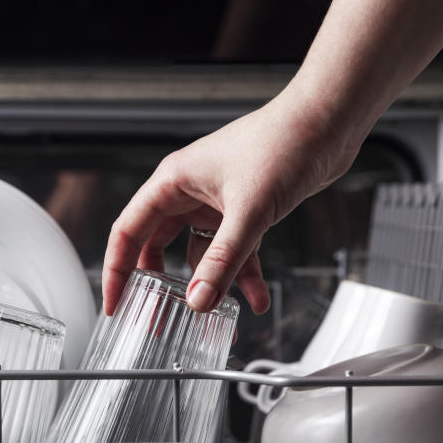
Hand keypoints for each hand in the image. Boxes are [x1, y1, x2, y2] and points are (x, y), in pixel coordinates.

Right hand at [102, 91, 358, 314]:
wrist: (327, 123)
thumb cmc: (283, 142)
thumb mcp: (248, 210)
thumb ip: (223, 260)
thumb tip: (199, 299)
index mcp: (172, 182)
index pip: (128, 232)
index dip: (117, 270)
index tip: (115, 304)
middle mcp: (188, 192)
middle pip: (158, 246)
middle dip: (161, 285)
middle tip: (158, 319)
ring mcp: (215, 202)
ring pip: (200, 253)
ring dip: (212, 283)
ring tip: (219, 316)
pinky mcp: (243, 210)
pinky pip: (234, 250)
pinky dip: (243, 274)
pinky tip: (257, 298)